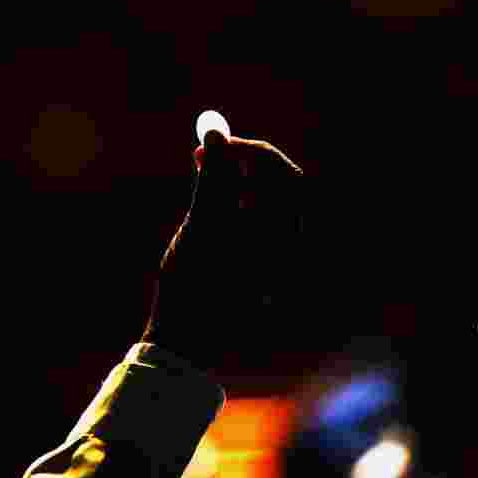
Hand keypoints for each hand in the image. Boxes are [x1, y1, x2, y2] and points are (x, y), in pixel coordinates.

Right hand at [141, 130, 304, 371]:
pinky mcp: (263, 268)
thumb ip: (213, 179)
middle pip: (278, 189)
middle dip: (241, 166)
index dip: (249, 153)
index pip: (284, 178)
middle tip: (203, 153)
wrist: (184, 344)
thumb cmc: (193, 290)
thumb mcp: (200, 229)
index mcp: (289, 245)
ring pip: (265, 205)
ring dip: (235, 185)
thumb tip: (217, 133)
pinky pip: (255, 224)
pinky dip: (233, 208)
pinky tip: (206, 211)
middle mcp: (292, 252)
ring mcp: (279, 261)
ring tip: (199, 179)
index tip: (214, 141)